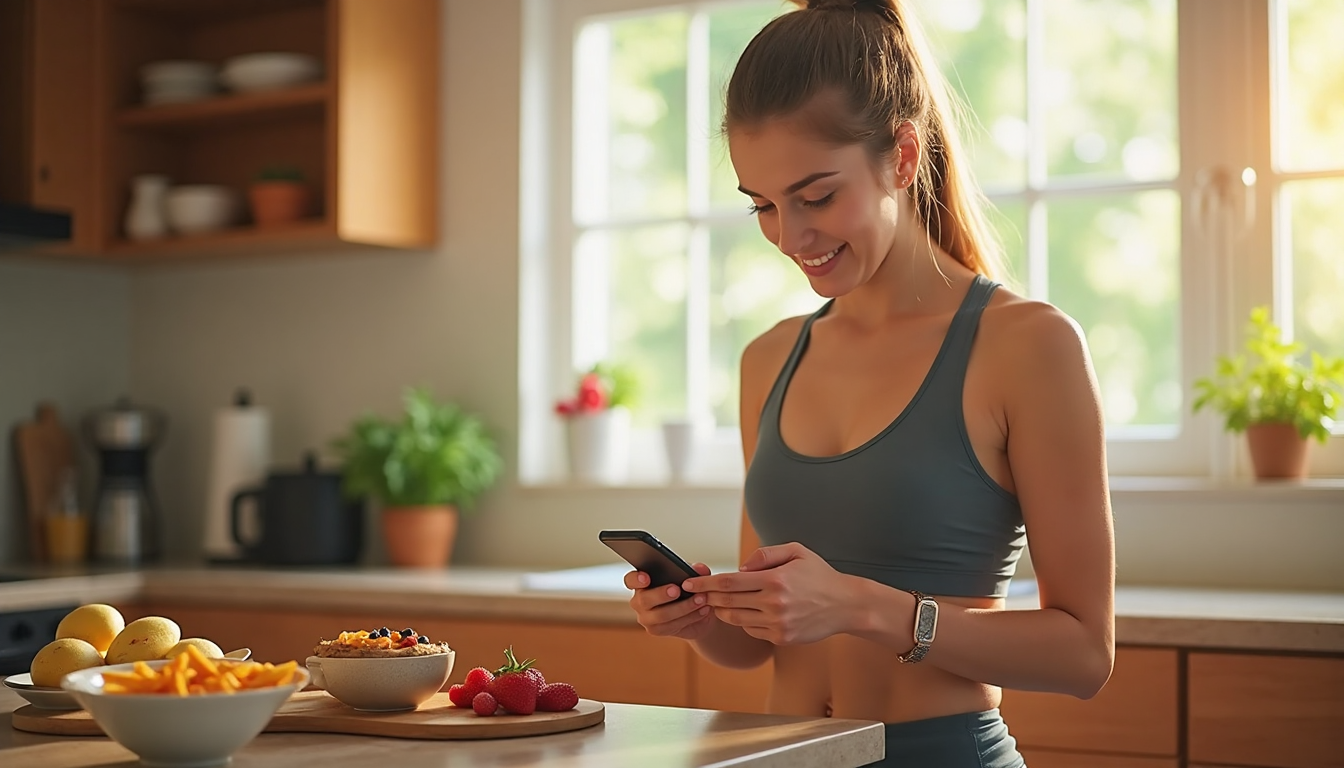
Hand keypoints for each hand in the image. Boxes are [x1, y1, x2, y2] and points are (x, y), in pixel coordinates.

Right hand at [623, 563, 715, 640]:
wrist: (698, 612)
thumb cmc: (689, 589)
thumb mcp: (694, 576)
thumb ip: (696, 570)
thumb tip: (699, 568)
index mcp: (642, 582)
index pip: (631, 579)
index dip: (636, 579)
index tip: (646, 577)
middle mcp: (639, 600)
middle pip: (644, 599)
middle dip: (661, 594)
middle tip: (677, 590)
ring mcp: (646, 617)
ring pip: (661, 615)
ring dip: (683, 607)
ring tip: (700, 600)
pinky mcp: (656, 630)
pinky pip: (672, 625)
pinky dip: (690, 617)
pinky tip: (703, 610)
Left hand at [682, 543, 851, 645]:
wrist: (845, 605)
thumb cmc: (818, 575)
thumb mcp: (796, 551)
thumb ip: (765, 555)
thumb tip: (740, 568)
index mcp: (774, 580)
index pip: (728, 582)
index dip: (705, 583)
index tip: (689, 583)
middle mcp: (774, 603)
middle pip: (726, 602)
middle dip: (707, 597)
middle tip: (695, 593)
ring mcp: (777, 623)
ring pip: (735, 618)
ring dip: (722, 610)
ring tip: (717, 602)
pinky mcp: (781, 638)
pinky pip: (751, 630)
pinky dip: (744, 621)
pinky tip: (747, 612)